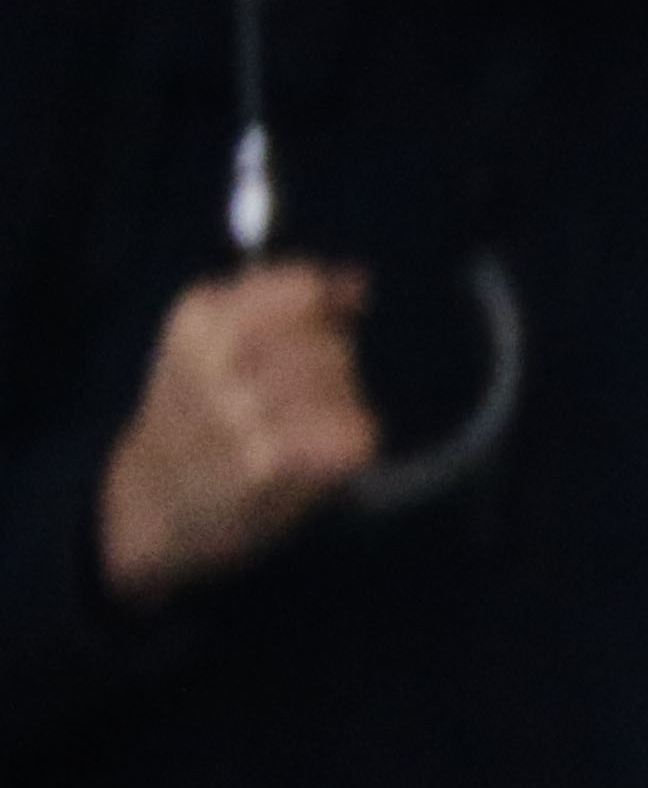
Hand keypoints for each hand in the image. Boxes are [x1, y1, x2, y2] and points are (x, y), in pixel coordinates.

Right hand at [99, 264, 380, 606]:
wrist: (150, 504)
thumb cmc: (198, 414)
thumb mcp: (213, 339)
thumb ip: (285, 302)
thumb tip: (357, 282)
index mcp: (198, 322)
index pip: (304, 290)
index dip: (325, 312)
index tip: (320, 327)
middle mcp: (214, 362)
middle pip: (329, 342)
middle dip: (331, 364)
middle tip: (291, 401)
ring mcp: (239, 413)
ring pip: (342, 382)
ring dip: (339, 403)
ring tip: (297, 428)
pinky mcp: (268, 464)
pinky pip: (353, 431)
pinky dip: (348, 442)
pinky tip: (311, 457)